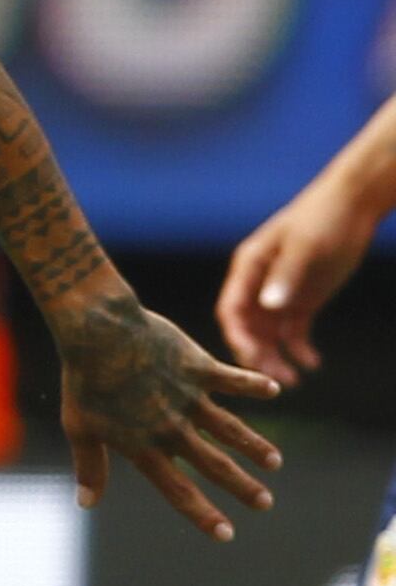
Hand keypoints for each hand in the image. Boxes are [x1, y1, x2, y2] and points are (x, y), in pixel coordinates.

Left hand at [53, 291, 284, 542]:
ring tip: (275, 463)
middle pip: (214, 465)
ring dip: (254, 446)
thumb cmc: (83, 381)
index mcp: (144, 445)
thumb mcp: (80, 428)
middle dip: (241, 487)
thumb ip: (90, 467)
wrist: (97, 332)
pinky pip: (232, 380)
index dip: (202, 514)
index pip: (178, 490)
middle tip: (266, 504)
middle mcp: (171, 427)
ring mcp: (188, 397)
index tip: (227, 534)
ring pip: (230, 429)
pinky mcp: (198, 367)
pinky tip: (275, 390)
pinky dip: (253, 385)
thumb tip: (86, 504)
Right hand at [219, 177, 380, 383]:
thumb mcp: (305, 247)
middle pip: (247, 328)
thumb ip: (285, 277)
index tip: (249, 358)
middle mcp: (258, 285)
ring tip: (293, 380)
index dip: (236, 335)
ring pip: (268, 335)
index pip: (231, 309)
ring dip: (276, 358)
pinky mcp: (302, 300)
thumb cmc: (324, 219)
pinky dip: (299, 349)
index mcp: (248, 268)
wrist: (353, 205)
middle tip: (274, 379)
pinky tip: (313, 364)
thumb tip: (267, 306)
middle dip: (257, 354)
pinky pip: (294, 332)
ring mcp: (279, 294)